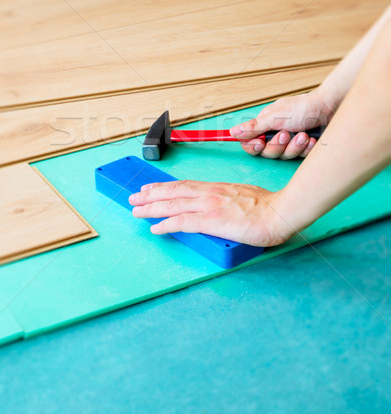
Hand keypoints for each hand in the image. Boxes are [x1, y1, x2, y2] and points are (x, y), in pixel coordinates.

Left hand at [129, 180, 294, 246]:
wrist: (280, 211)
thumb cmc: (268, 207)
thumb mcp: (243, 196)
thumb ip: (227, 201)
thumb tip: (219, 209)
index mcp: (216, 188)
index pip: (184, 185)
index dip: (164, 187)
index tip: (151, 188)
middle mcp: (209, 193)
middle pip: (173, 191)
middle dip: (150, 195)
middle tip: (134, 197)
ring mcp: (209, 206)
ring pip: (173, 204)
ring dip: (151, 208)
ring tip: (136, 210)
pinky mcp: (212, 220)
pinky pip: (182, 222)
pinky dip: (166, 224)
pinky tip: (155, 228)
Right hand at [229, 89, 334, 158]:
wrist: (331, 108)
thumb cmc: (303, 108)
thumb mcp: (274, 117)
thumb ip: (253, 127)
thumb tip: (233, 132)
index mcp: (266, 125)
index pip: (250, 142)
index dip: (253, 146)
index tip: (260, 143)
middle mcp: (276, 134)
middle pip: (267, 152)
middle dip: (278, 145)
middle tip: (286, 134)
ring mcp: (290, 142)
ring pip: (284, 156)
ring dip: (294, 146)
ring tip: (304, 135)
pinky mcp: (303, 148)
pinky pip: (300, 157)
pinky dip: (307, 148)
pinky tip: (312, 140)